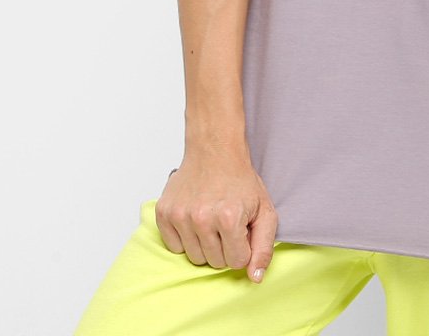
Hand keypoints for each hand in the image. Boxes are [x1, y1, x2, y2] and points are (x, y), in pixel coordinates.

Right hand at [153, 153, 278, 283]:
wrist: (214, 151)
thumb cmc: (240, 181)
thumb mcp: (264, 211)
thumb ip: (264, 247)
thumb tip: (254, 278)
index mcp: (229, 217)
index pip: (236, 262)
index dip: (242, 247)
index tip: (241, 229)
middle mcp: (202, 218)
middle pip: (214, 263)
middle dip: (224, 248)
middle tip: (226, 223)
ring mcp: (180, 215)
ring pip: (194, 258)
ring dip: (205, 245)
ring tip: (211, 221)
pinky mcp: (164, 213)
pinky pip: (174, 247)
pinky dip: (185, 239)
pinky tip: (194, 219)